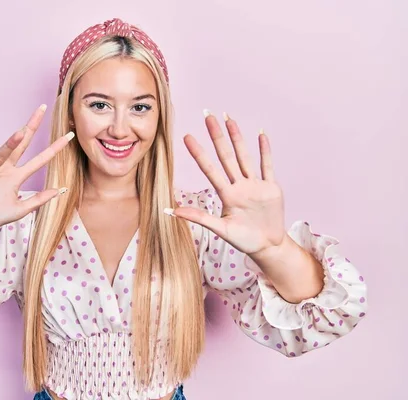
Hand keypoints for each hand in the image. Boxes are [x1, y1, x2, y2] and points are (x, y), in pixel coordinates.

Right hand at [0, 104, 73, 232]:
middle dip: (32, 125)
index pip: (40, 159)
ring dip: (12, 141)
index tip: (69, 137)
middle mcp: (7, 168)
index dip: (54, 149)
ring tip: (20, 133)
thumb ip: (38, 200)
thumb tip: (59, 190)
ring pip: (5, 148)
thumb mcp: (19, 210)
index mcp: (18, 177)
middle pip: (23, 142)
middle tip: (43, 108)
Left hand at [171, 112, 286, 256]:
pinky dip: (265, 150)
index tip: (187, 136)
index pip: (209, 169)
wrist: (268, 246)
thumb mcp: (220, 229)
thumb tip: (171, 211)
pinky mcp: (271, 188)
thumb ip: (199, 218)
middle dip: (217, 136)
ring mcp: (255, 185)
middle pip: (226, 156)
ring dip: (237, 138)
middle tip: (208, 116)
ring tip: (229, 119)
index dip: (199, 153)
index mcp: (226, 194)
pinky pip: (267, 165)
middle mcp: (239, 186)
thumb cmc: (244, 240)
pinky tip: (260, 134)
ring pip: (244, 156)